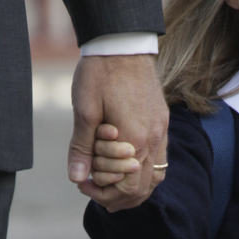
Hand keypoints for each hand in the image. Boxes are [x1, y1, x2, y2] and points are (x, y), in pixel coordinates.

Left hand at [67, 54, 167, 210]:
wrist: (124, 41)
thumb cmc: (100, 73)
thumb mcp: (84, 111)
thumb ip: (82, 148)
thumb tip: (77, 178)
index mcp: (135, 140)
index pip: (126, 189)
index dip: (103, 194)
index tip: (83, 184)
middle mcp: (154, 139)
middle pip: (144, 189)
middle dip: (118, 197)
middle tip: (94, 189)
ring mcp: (161, 131)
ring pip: (155, 176)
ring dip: (134, 187)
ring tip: (111, 184)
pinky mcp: (162, 121)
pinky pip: (159, 159)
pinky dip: (143, 171)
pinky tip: (126, 165)